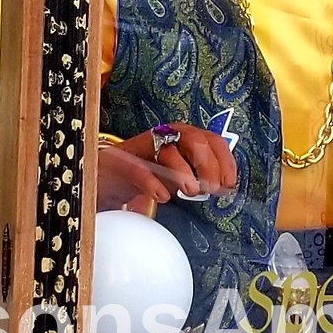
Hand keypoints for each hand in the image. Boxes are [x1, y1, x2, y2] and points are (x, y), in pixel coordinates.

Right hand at [96, 125, 236, 214]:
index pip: (211, 140)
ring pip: (169, 151)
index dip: (224, 160)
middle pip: (194, 140)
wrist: (103, 174)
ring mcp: (142, 147)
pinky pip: (140, 169)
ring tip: (190, 192)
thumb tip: (220, 189)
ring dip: (184, 172)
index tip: (228, 182)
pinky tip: (162, 197)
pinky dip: (153, 183)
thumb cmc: (144, 173)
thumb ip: (196, 177)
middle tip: (211, 188)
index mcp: (181, 137)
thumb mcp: (174, 174)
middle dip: (208, 165)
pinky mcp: (122, 161)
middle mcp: (165, 136)